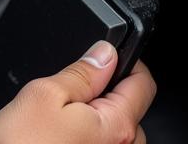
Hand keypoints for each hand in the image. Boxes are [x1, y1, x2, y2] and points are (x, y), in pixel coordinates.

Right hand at [0, 42, 156, 143]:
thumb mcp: (44, 94)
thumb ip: (81, 73)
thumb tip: (105, 53)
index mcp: (117, 127)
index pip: (143, 84)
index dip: (124, 60)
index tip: (103, 55)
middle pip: (128, 110)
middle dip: (102, 96)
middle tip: (67, 97)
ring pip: (112, 133)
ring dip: (92, 123)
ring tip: (57, 126)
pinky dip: (84, 141)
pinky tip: (57, 142)